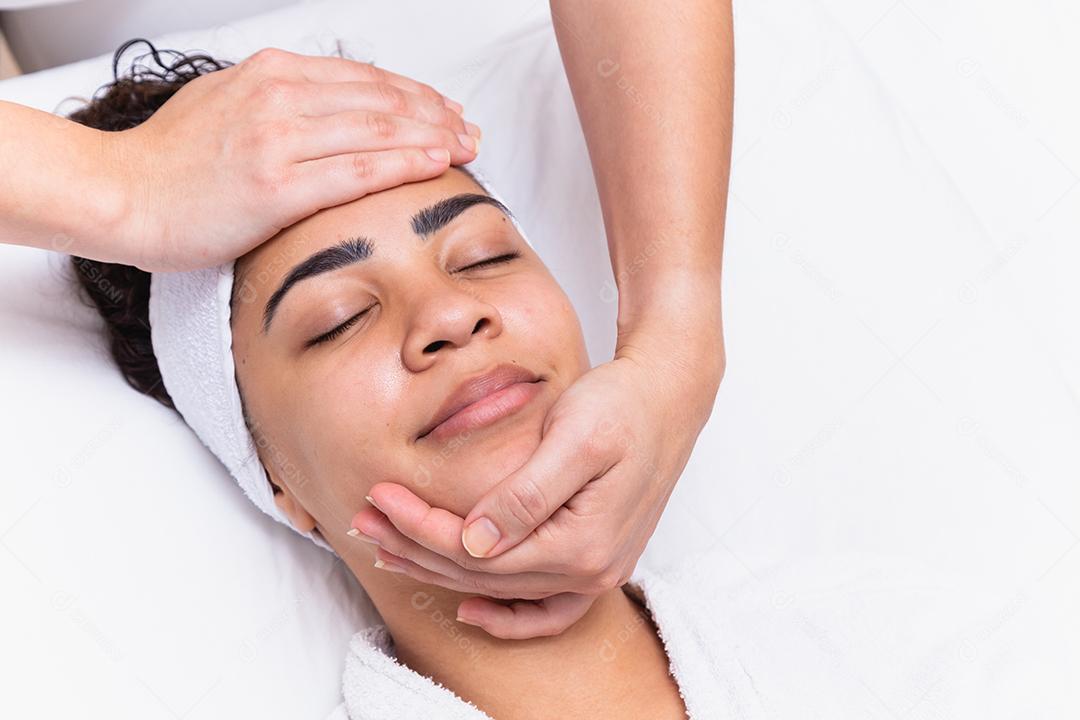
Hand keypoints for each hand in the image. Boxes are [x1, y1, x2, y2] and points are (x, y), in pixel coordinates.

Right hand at [102, 47, 479, 270]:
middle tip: (471, 133)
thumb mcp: (228, 103)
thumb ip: (281, 100)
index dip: (417, 95)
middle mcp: (279, 95)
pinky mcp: (275, 186)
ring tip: (467, 149)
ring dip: (433, 138)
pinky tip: (435, 165)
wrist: (119, 194)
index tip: (448, 113)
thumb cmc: (170, 160)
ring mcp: (277, 139)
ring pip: (378, 129)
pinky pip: (356, 170)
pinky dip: (403, 164)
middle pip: (382, 99)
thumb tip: (330, 108)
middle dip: (437, 115)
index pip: (366, 79)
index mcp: (272, 73)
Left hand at [350, 320, 723, 638]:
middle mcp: (591, 571)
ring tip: (390, 547)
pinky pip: (547, 609)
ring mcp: (597, 572)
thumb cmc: (624, 406)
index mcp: (581, 544)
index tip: (380, 495)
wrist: (671, 396)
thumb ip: (526, 497)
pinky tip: (469, 607)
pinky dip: (507, 615)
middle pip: (482, 574)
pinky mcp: (596, 559)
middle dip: (417, 545)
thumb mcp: (576, 438)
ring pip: (502, 587)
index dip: (422, 526)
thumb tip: (475, 545)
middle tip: (365, 518)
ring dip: (442, 569)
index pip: (477, 550)